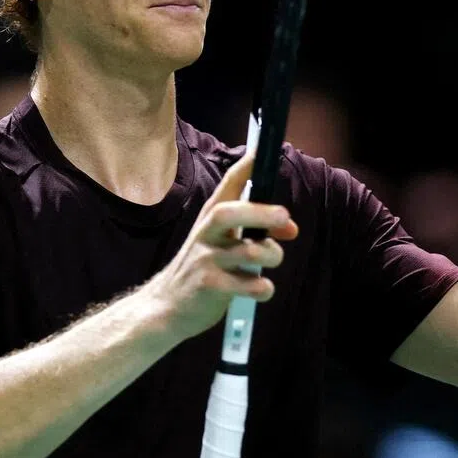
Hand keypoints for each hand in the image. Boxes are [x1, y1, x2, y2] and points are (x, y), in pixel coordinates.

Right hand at [143, 152, 298, 340]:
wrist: (166, 306)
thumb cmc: (203, 268)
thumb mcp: (222, 243)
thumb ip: (256, 231)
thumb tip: (291, 228)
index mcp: (211, 218)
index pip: (229, 185)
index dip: (246, 166)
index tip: (263, 151)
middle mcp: (206, 234)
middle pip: (228, 213)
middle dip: (260, 213)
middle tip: (285, 216)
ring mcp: (206, 260)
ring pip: (247, 252)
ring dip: (270, 255)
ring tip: (272, 260)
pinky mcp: (209, 287)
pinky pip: (246, 285)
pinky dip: (262, 288)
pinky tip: (262, 289)